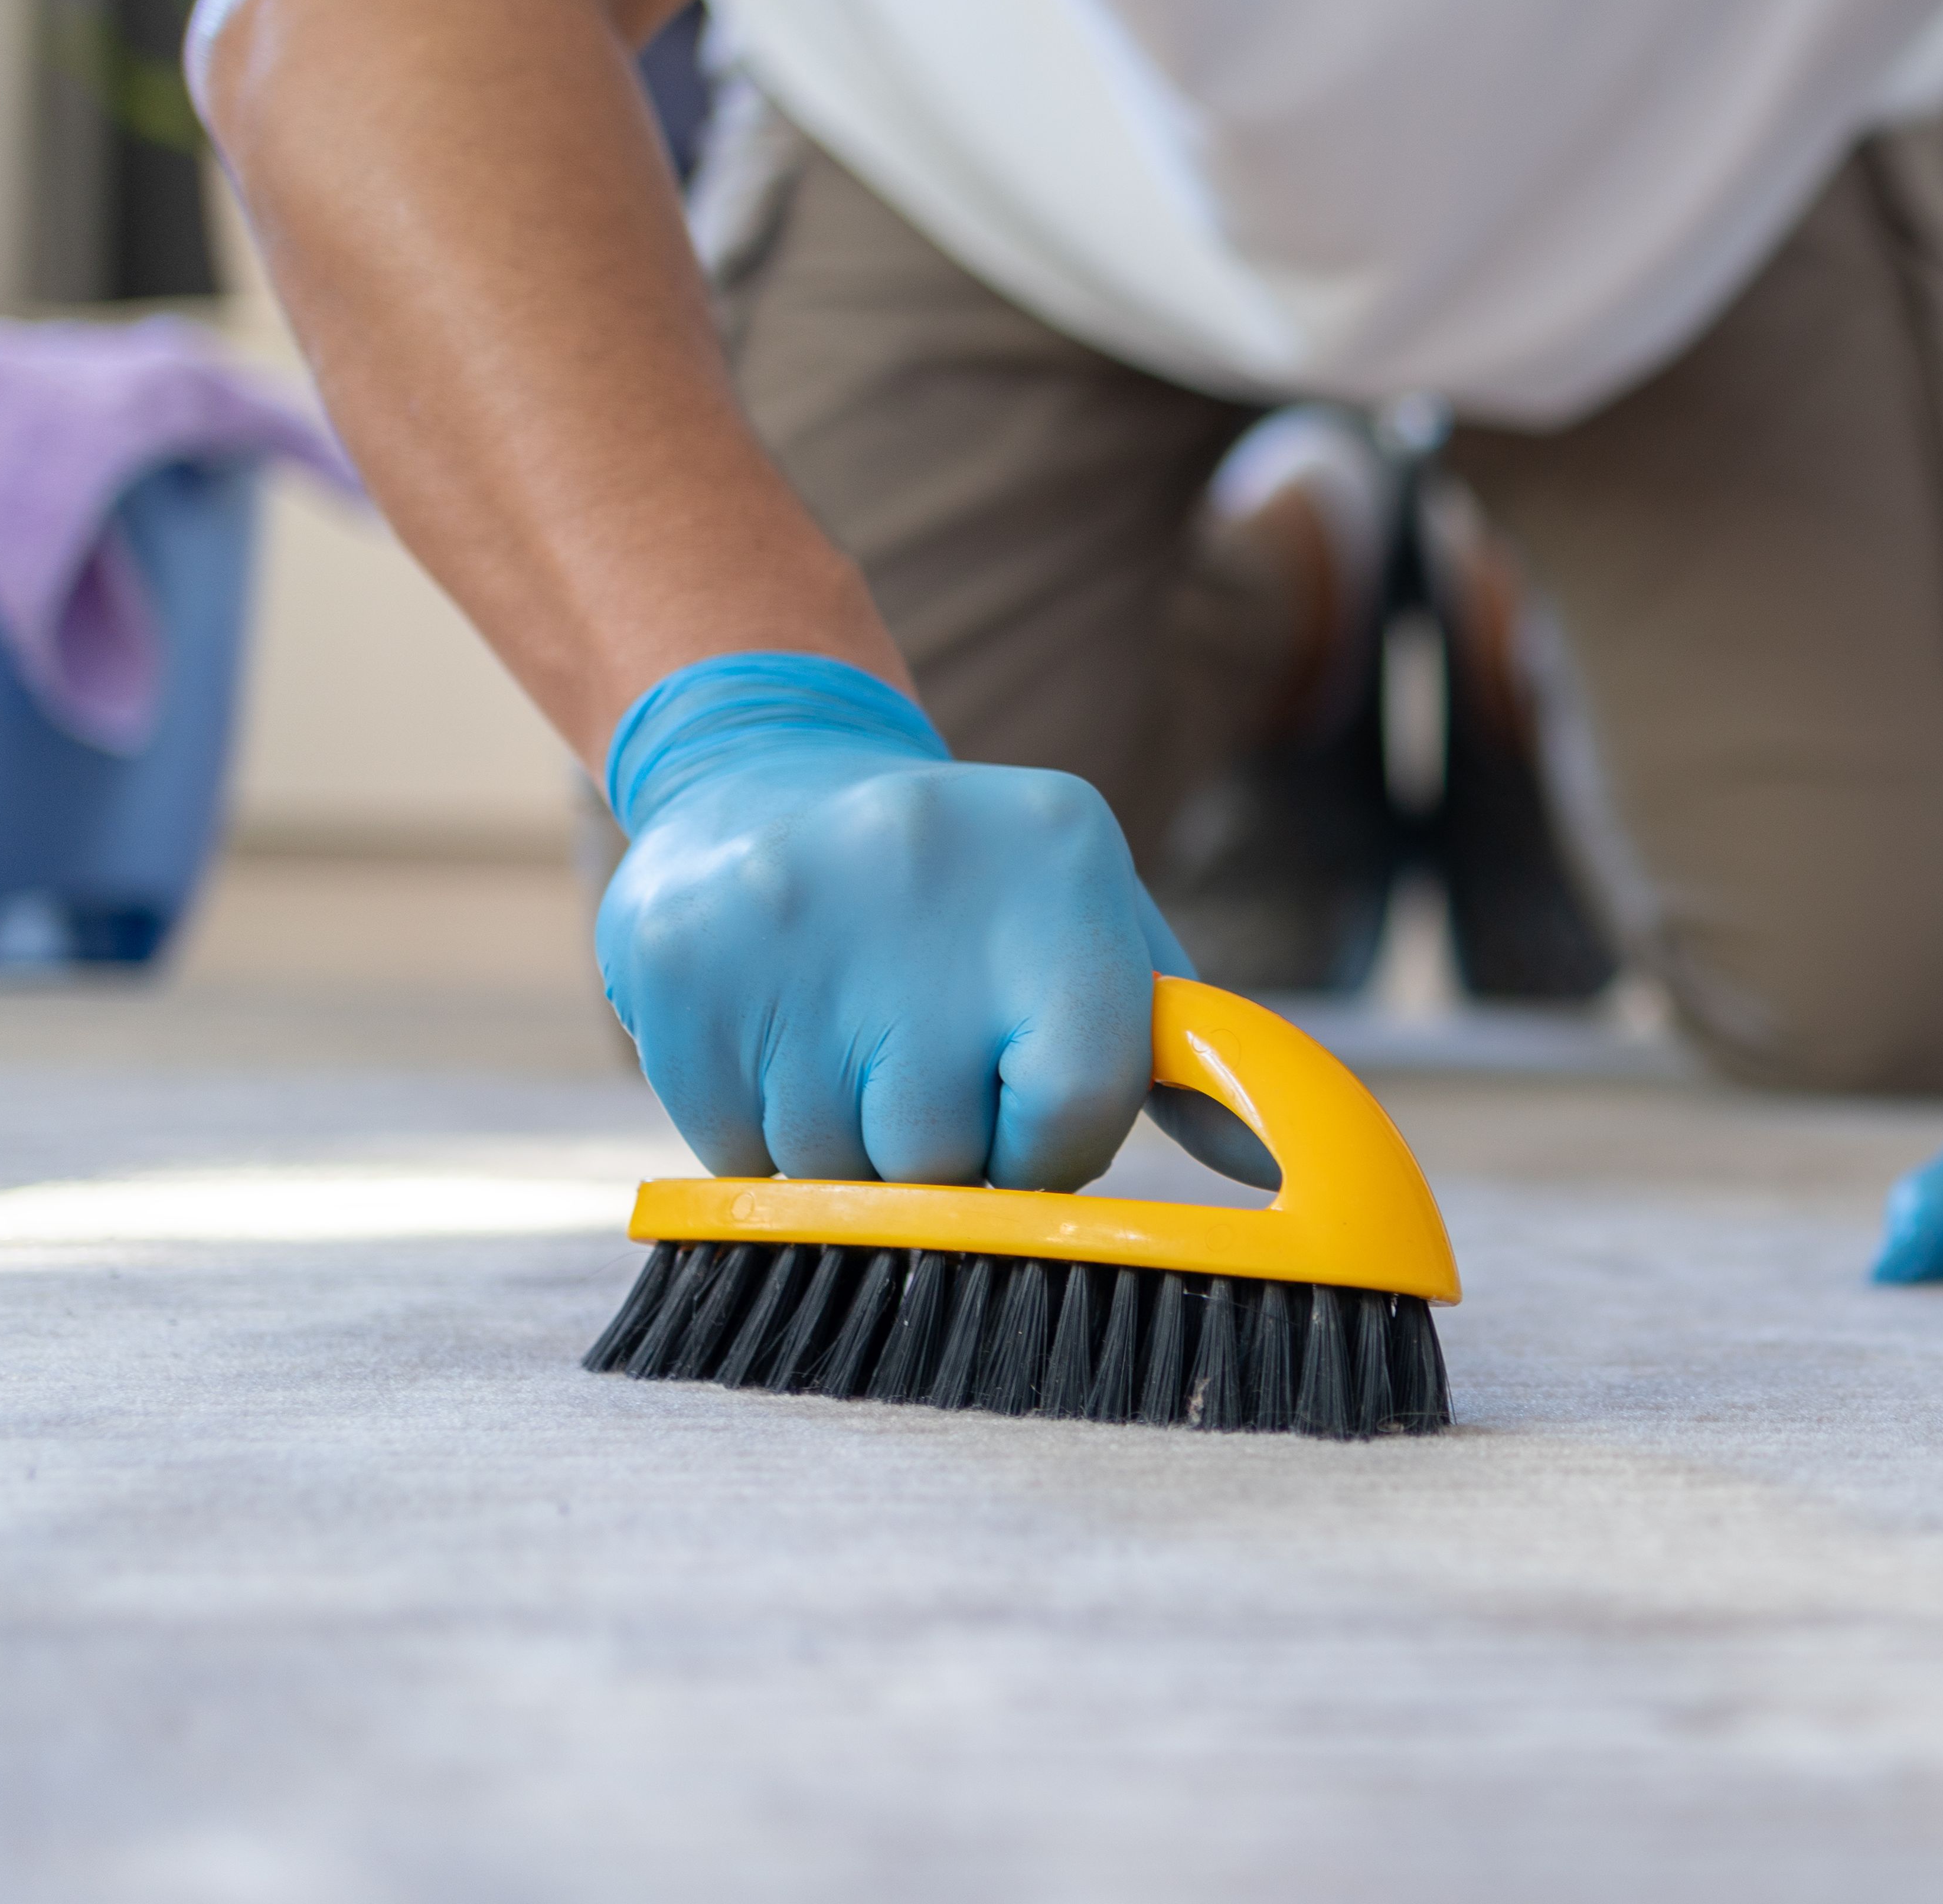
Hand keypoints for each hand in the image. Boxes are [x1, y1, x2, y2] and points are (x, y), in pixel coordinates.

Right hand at [596, 651, 1250, 1190]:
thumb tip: (1261, 1170)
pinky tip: (775, 1036)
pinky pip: (731, 1144)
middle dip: (937, 1152)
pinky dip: (755, 1130)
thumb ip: (1179, 1050)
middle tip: (918, 1071)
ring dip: (842, 1149)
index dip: (1047, 1150)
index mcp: (1063, 857)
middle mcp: (926, 860)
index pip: (1077, 1103)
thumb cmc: (974, 893)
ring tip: (845, 1043)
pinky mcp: (681, 955)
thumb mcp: (1096, 925)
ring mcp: (791, 905)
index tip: (1021, 1125)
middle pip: (941, 1151)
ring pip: (828, 1166)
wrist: (773, 771)